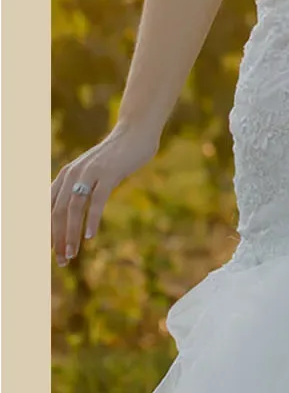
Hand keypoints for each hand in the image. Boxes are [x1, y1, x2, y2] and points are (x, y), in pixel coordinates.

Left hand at [51, 123, 158, 264]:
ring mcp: (90, 172)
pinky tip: (90, 235)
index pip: (49, 208)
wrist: (135, 132)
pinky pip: (96, 200)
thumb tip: (72, 211)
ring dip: (71, 234)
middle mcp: (72, 173)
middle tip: (62, 261)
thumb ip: (80, 187)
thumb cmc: (116, 156)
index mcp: (66, 175)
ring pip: (73, 208)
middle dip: (57, 239)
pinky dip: (91, 219)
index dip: (49, 232)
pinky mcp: (108, 173)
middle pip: (58, 211)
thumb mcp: (92, 172)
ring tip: (72, 253)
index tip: (53, 253)